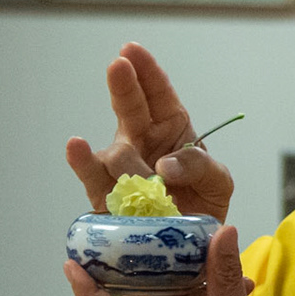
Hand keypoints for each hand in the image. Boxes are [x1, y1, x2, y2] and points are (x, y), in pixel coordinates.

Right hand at [65, 44, 234, 220]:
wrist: (187, 245)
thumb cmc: (202, 204)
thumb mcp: (218, 182)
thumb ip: (201, 167)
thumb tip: (163, 166)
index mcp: (173, 130)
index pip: (159, 94)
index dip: (146, 71)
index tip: (132, 50)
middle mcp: (142, 141)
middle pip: (130, 107)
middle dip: (125, 84)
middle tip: (120, 64)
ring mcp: (121, 167)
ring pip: (117, 150)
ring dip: (133, 162)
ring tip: (150, 183)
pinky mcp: (104, 195)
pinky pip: (91, 176)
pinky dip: (83, 162)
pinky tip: (76, 146)